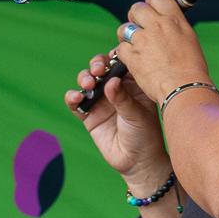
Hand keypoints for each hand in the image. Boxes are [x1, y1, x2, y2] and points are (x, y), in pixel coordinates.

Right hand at [65, 52, 168, 182]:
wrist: (137, 162)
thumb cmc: (145, 136)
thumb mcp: (138, 115)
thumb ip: (122, 98)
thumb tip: (111, 81)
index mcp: (133, 84)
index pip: (121, 63)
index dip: (115, 55)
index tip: (113, 55)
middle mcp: (115, 89)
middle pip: (101, 68)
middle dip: (96, 64)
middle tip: (98, 70)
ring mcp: (100, 101)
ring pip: (87, 81)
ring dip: (84, 77)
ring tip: (88, 83)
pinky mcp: (88, 115)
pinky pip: (75, 102)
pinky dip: (72, 97)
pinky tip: (76, 97)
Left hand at [111, 0, 212, 105]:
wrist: (185, 89)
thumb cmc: (192, 70)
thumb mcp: (189, 39)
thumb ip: (174, 27)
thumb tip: (166, 21)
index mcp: (175, 20)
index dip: (150, 4)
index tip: (151, 13)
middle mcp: (158, 25)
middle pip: (136, 8)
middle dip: (135, 18)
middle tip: (140, 31)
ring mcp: (143, 39)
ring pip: (124, 28)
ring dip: (127, 37)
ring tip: (137, 48)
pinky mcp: (132, 54)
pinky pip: (121, 48)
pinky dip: (125, 55)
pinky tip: (135, 62)